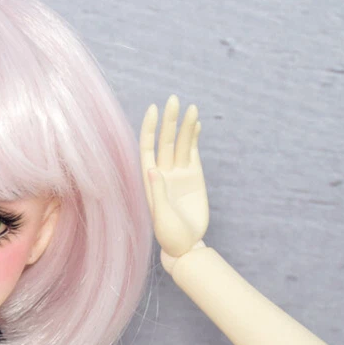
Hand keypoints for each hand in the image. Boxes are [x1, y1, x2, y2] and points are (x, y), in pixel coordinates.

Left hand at [139, 95, 208, 271]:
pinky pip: (192, 153)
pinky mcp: (195, 177)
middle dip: (169, 121)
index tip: (153, 109)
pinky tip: (196, 124)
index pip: (147, 148)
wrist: (186, 245)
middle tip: (174, 99)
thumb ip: (158, 193)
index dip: (149, 128)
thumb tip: (153, 169)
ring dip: (185, 126)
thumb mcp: (161, 217)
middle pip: (165, 141)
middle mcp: (163, 173)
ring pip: (181, 144)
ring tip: (191, 108)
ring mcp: (179, 174)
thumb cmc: (169, 235)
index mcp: (150, 180)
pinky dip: (193, 138)